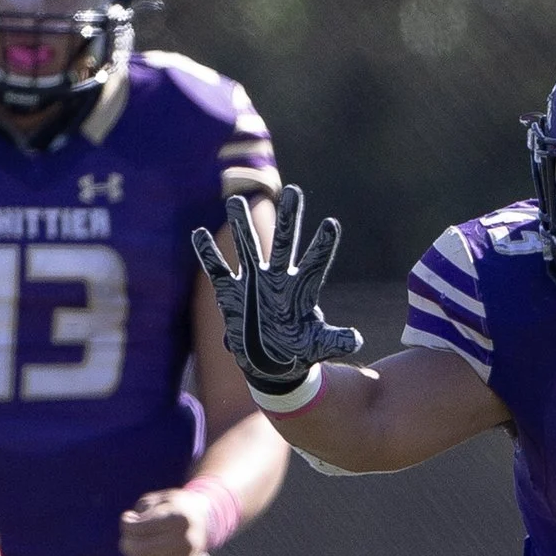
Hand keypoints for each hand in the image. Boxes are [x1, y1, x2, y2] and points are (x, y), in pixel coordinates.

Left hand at [118, 487, 208, 555]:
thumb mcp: (158, 500)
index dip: (127, 523)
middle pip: (140, 551)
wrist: (201, 521)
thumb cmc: (173, 508)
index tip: (129, 518)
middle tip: (128, 536)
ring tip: (137, 546)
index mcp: (180, 519)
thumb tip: (130, 530)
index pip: (138, 528)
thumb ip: (141, 511)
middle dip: (127, 543)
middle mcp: (186, 542)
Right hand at [189, 185, 363, 396]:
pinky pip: (218, 270)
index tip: (332, 224)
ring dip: (242, 226)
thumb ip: (334, 340)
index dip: (323, 245)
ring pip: (248, 247)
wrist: (271, 365)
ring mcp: (254, 282)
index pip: (316, 262)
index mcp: (302, 290)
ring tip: (236, 200)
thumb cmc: (299, 352)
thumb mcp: (317, 347)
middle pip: (285, 243)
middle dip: (289, 218)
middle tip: (293, 191)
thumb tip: (356, 340)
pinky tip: (200, 234)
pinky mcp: (231, 293)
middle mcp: (278, 278)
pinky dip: (208, 254)